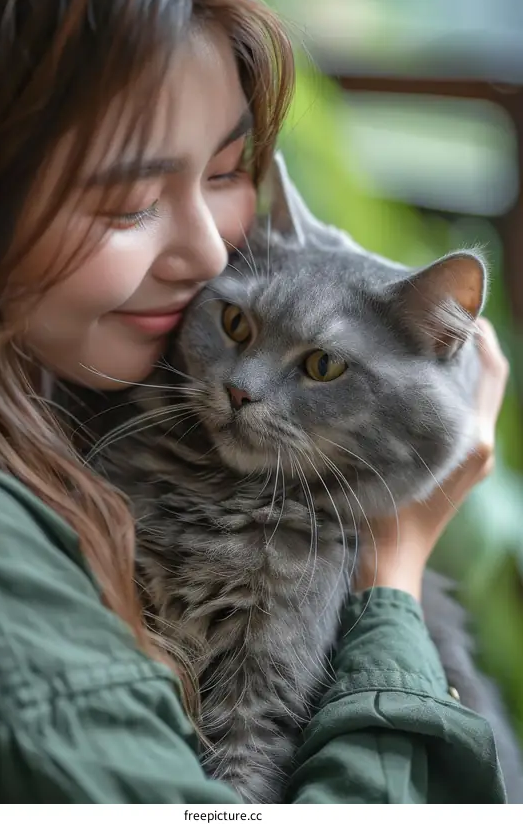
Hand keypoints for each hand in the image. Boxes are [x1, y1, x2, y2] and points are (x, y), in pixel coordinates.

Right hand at [354, 317, 508, 599]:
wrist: (389, 564)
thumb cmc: (383, 515)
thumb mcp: (388, 454)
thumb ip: (397, 410)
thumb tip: (397, 361)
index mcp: (469, 438)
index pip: (486, 365)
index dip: (473, 330)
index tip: (446, 306)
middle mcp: (480, 443)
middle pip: (489, 373)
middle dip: (469, 340)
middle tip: (435, 314)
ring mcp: (475, 457)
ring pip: (478, 392)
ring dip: (460, 363)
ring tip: (425, 339)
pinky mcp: (464, 466)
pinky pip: (466, 412)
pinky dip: (453, 388)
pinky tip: (420, 379)